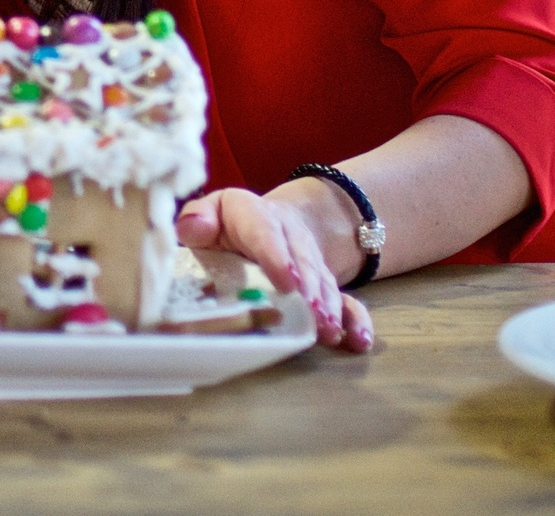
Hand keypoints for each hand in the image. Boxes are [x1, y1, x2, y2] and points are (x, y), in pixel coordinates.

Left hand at [176, 188, 374, 352]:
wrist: (266, 222)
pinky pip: (345, 300)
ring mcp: (310, 261)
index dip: (277, 257)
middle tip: (312, 313)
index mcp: (255, 215)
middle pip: (303, 260)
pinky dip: (354, 319)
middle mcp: (290, 235)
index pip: (265, 232)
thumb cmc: (227, 225)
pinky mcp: (323, 285)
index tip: (287, 282)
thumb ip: (197, 219)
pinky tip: (359, 341)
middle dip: (308, 288)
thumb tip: (195, 228)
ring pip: (324, 282)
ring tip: (329, 331)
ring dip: (329, 307)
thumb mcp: (209, 214)